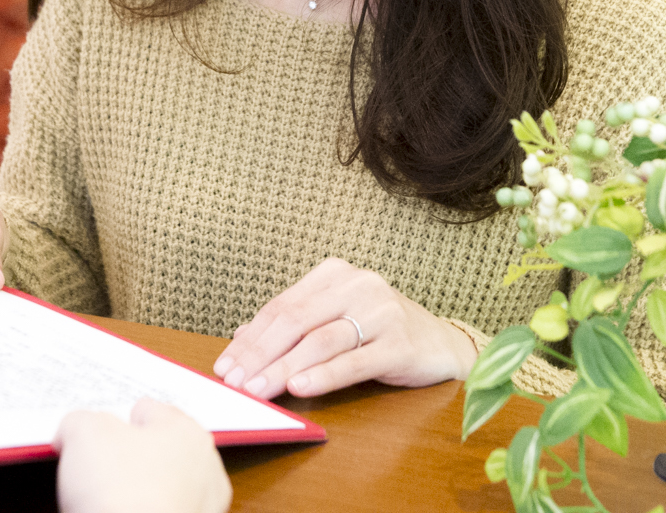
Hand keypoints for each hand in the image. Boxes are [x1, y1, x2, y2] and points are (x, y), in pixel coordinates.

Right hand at [53, 398, 230, 512]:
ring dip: (138, 491)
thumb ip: (79, 422)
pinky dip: (143, 512)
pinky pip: (160, 511)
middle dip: (129, 458)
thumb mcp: (83, 433)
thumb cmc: (123, 493)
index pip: (147, 411)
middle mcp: (203, 468)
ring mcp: (200, 508)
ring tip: (106, 500)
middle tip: (98, 467)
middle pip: (157, 451)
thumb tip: (72, 433)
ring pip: (160, 487)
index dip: (116, 420)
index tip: (98, 431)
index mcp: (187, 431)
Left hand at [212, 257, 476, 399]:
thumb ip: (294, 326)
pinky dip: (323, 375)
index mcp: (334, 274)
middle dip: (260, 354)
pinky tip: (300, 387)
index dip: (250, 337)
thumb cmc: (378, 332)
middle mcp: (357, 285)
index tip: (225, 365)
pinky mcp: (400, 343)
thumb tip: (242, 338)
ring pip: (321, 340)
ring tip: (259, 390)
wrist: (440, 343)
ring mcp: (381, 312)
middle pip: (296, 320)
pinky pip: (354, 361)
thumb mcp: (334, 320)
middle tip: (235, 382)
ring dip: (284, 368)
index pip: (281, 306)